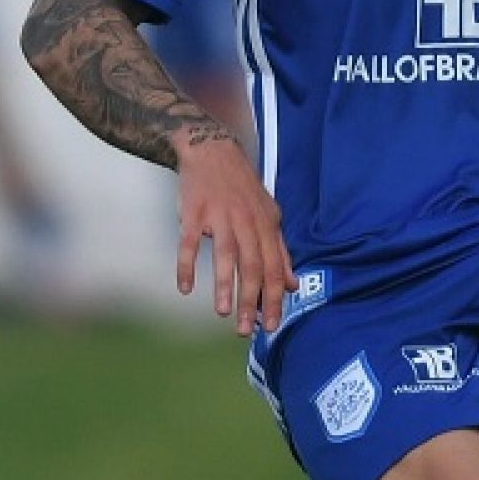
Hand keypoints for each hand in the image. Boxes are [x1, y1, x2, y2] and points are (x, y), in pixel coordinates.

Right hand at [173, 126, 296, 335]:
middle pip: (252, 266)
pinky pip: (189, 242)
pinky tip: (185, 288)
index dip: (274, 297)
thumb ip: (280, 251)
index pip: (273, 268)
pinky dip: (186, 265)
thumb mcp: (269, 216)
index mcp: (266, 225)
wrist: (213, 150)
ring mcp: (219, 216)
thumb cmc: (243, 189)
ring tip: (224, 313)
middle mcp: (246, 222)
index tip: (272, 324)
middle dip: (251, 300)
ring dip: (225, 285)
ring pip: (225, 255)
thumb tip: (293, 284)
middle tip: (247, 329)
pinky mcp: (193, 212)